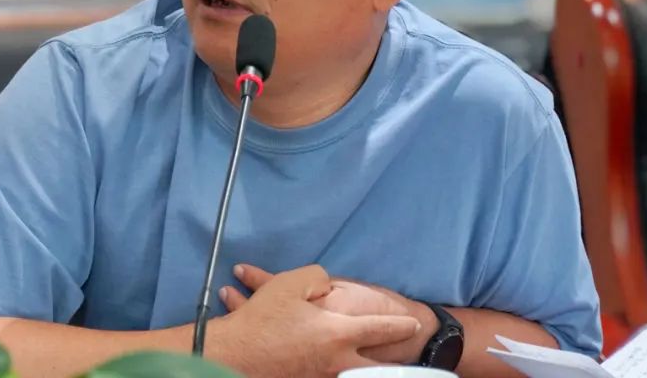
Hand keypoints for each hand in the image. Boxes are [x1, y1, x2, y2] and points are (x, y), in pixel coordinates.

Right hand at [209, 264, 420, 377]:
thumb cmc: (263, 318)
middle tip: (406, 360)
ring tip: (375, 365)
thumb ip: (319, 278)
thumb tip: (328, 286)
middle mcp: (337, 361)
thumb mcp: (292, 282)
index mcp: (338, 333)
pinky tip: (339, 365)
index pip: (380, 329)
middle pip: (377, 368)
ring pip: (354, 375)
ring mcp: (321, 377)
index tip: (414, 324)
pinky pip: (328, 375)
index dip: (399, 325)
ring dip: (365, 369)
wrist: (233, 356)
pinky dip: (337, 370)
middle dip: (393, 365)